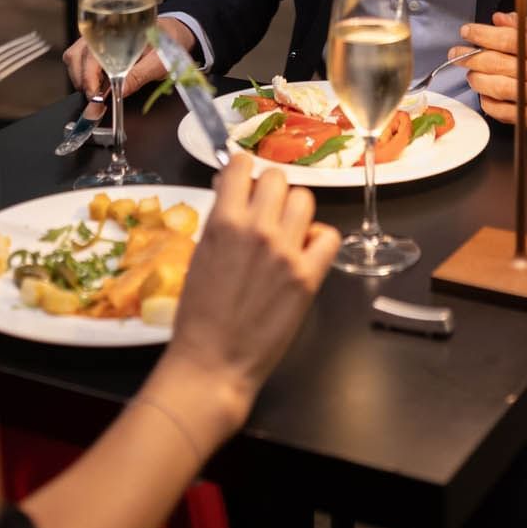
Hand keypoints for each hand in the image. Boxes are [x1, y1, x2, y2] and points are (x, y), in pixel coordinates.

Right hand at [62, 17, 195, 98]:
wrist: (171, 33)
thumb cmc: (166, 44)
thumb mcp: (159, 62)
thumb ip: (139, 76)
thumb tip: (119, 92)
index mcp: (117, 29)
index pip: (91, 52)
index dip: (89, 76)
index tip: (94, 95)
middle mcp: (101, 30)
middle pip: (75, 55)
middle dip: (83, 81)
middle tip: (96, 100)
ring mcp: (95, 37)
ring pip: (73, 58)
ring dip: (81, 78)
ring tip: (97, 92)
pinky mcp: (94, 46)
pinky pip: (78, 60)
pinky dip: (83, 75)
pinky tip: (97, 84)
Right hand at [155, 155, 339, 431]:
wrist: (213, 363)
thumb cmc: (198, 314)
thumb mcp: (200, 254)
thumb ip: (222, 220)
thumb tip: (235, 192)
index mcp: (224, 221)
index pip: (243, 165)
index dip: (244, 171)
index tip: (245, 182)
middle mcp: (258, 229)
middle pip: (278, 178)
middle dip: (270, 190)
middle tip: (265, 210)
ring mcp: (286, 251)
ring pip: (305, 199)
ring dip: (294, 211)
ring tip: (286, 231)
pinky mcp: (307, 276)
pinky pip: (328, 236)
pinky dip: (318, 239)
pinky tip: (304, 252)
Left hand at [453, 13, 526, 133]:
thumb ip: (521, 26)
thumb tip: (497, 18)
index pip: (509, 39)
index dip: (483, 35)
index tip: (466, 31)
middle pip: (498, 64)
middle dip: (471, 57)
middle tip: (457, 53)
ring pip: (498, 88)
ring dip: (477, 79)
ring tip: (470, 73)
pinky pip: (502, 111)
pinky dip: (487, 101)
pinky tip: (484, 93)